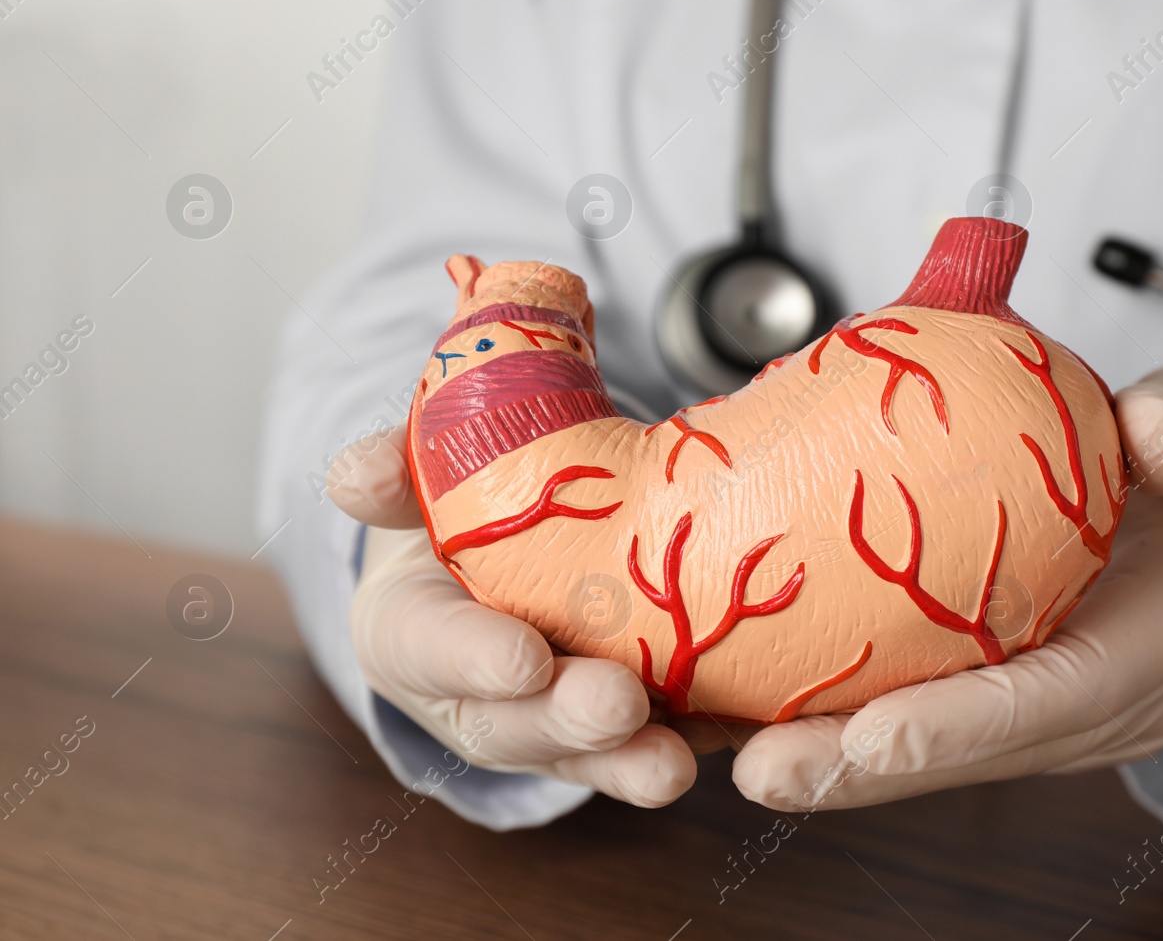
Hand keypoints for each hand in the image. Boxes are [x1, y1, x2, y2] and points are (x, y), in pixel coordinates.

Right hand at [327, 426, 696, 807]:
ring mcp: (551, 726)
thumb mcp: (425, 480)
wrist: (516, 546)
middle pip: (516, 725)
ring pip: (587, 756)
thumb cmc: (465, 511)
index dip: (473, 659)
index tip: (522, 659)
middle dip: (566, 721)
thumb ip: (396, 469)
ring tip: (675, 763)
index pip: (430, 652)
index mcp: (414, 635)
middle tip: (618, 704)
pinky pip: (657, 744)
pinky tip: (740, 734)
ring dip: (629, 761)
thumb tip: (351, 476)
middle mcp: (477, 700)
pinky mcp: (621, 732)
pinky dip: (698, 743)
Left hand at [731, 365, 1162, 809]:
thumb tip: (1156, 429)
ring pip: (935, 744)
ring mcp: (1056, 706)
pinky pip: (928, 705)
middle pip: (972, 752)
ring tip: (726, 739)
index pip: (1056, 702)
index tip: (873, 739)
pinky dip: (845, 707)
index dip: (964, 728)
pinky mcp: (1020, 686)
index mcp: (1162, 651)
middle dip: (862, 769)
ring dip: (833, 751)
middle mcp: (1099, 704)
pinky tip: (757, 692)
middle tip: (760, 768)